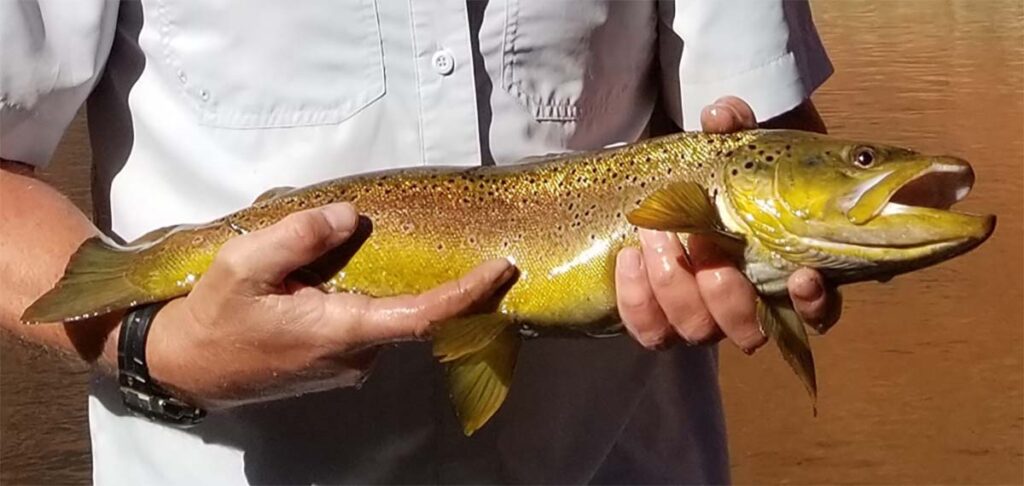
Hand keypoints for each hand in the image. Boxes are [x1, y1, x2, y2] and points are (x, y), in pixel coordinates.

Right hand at [146, 202, 514, 407]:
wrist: (187, 367)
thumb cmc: (214, 317)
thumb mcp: (243, 265)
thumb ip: (297, 237)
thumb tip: (349, 217)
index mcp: (339, 332)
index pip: (421, 316)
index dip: (466, 295)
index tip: (501, 270)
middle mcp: (356, 356)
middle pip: (409, 312)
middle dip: (425, 275)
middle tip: (433, 234)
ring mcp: (348, 366)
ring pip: (385, 316)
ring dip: (386, 284)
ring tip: (351, 251)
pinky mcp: (338, 365)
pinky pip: (368, 325)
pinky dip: (369, 299)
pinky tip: (336, 276)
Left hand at [615, 96, 839, 352]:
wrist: (678, 187)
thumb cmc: (726, 169)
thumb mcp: (737, 143)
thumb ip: (735, 125)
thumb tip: (721, 115)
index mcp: (788, 271)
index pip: (819, 312)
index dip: (814, 305)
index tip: (801, 275)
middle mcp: (749, 306)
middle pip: (747, 330)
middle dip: (721, 288)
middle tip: (700, 235)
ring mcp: (705, 316)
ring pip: (697, 332)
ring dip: (674, 286)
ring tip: (654, 235)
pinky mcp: (663, 317)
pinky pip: (652, 331)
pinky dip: (638, 300)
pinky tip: (629, 258)